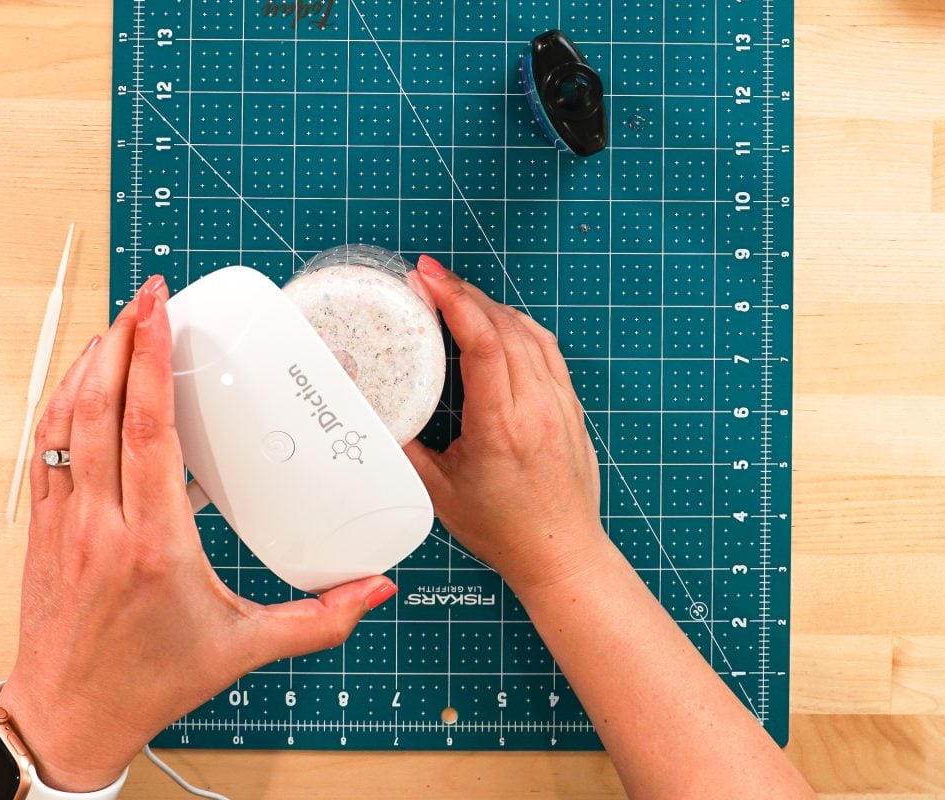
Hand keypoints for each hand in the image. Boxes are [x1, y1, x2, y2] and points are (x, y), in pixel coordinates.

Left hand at [0, 276, 395, 791]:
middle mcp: (100, 523)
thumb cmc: (151, 682)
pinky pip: (44, 447)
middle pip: (98, 407)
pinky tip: (82, 381)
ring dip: (86, 363)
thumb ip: (320, 619)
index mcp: (155, 545)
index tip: (158, 309)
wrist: (69, 717)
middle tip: (147, 297)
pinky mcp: (43, 526)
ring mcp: (63, 522)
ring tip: (116, 325)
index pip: (147, 431)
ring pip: (62, 419)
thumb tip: (378, 588)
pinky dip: (62, 401)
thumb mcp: (245, 648)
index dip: (149, 360)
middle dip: (119, 339)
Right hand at [403, 256, 608, 593]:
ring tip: (457, 295)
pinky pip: (547, 349)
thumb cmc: (504, 529)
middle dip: (464, 293)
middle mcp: (537, 407)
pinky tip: (498, 322)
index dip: (454, 301)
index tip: (428, 277)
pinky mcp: (571, 406)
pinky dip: (519, 326)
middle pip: (503, 326)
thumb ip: (405, 447)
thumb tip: (373, 410)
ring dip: (491, 306)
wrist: (561, 552)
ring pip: (528, 332)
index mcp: (502, 425)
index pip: (482, 342)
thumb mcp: (438, 492)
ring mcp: (560, 404)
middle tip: (431, 278)